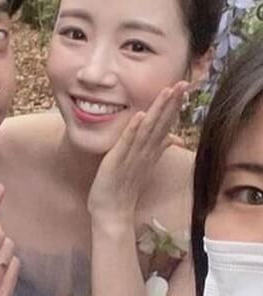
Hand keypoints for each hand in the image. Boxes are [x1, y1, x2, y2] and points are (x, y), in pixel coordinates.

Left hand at [88, 81, 187, 227]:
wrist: (112, 211)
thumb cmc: (126, 186)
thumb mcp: (144, 164)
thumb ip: (158, 149)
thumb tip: (174, 138)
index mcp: (150, 151)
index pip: (165, 124)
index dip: (173, 105)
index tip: (182, 86)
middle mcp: (145, 152)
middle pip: (161, 123)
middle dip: (171, 103)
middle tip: (182, 83)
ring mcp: (133, 156)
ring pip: (148, 129)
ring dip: (157, 111)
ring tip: (167, 92)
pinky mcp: (117, 161)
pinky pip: (127, 143)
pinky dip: (134, 130)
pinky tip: (141, 116)